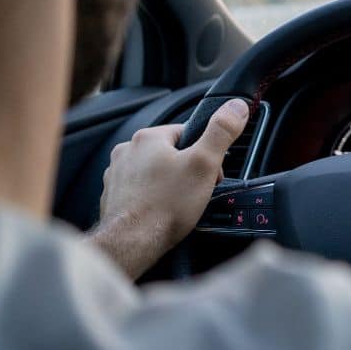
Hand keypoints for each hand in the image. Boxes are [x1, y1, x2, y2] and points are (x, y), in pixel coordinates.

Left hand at [89, 99, 249, 277]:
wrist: (132, 243)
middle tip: (197, 191)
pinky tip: (162, 212)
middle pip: (171, 153)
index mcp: (148, 138)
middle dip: (188, 170)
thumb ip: (221, 132)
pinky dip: (153, 199)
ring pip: (155, 173)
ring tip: (179, 204)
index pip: (187, 133)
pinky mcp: (114, 197)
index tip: (210, 172)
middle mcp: (127, 152)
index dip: (205, 152)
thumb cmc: (166, 206)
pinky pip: (141, 191)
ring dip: (170, 184)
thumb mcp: (205, 163)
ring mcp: (117, 175)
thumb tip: (236, 107)